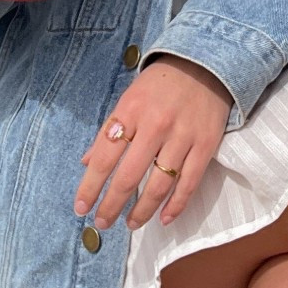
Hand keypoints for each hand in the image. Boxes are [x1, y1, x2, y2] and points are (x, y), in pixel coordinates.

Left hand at [75, 57, 231, 231]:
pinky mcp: (206, 145)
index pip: (105, 156)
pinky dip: (176, 206)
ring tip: (130, 224)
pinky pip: (189, 183)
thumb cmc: (160, 85)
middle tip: (102, 223)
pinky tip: (163, 219)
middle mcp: (155, 125)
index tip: (81, 207)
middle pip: (129, 176)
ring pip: (159, 185)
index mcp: (131, 110)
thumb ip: (110, 130)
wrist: (204, 64)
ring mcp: (182, 136)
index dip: (91, 186)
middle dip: (112, 205)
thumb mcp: (129, 98)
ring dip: (142, 211)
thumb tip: (86, 162)